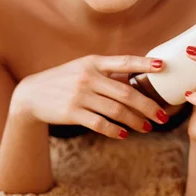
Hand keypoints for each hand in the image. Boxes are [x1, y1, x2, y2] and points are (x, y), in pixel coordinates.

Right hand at [11, 54, 168, 138]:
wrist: (32, 94)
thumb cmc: (64, 80)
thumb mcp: (83, 68)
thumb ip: (106, 72)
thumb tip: (136, 77)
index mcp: (94, 62)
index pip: (123, 61)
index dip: (143, 64)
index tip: (163, 67)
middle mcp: (88, 76)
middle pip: (125, 92)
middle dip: (147, 105)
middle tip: (162, 115)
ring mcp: (80, 94)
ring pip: (116, 110)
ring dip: (135, 121)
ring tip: (148, 127)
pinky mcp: (72, 112)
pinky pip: (99, 123)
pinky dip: (114, 130)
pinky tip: (124, 134)